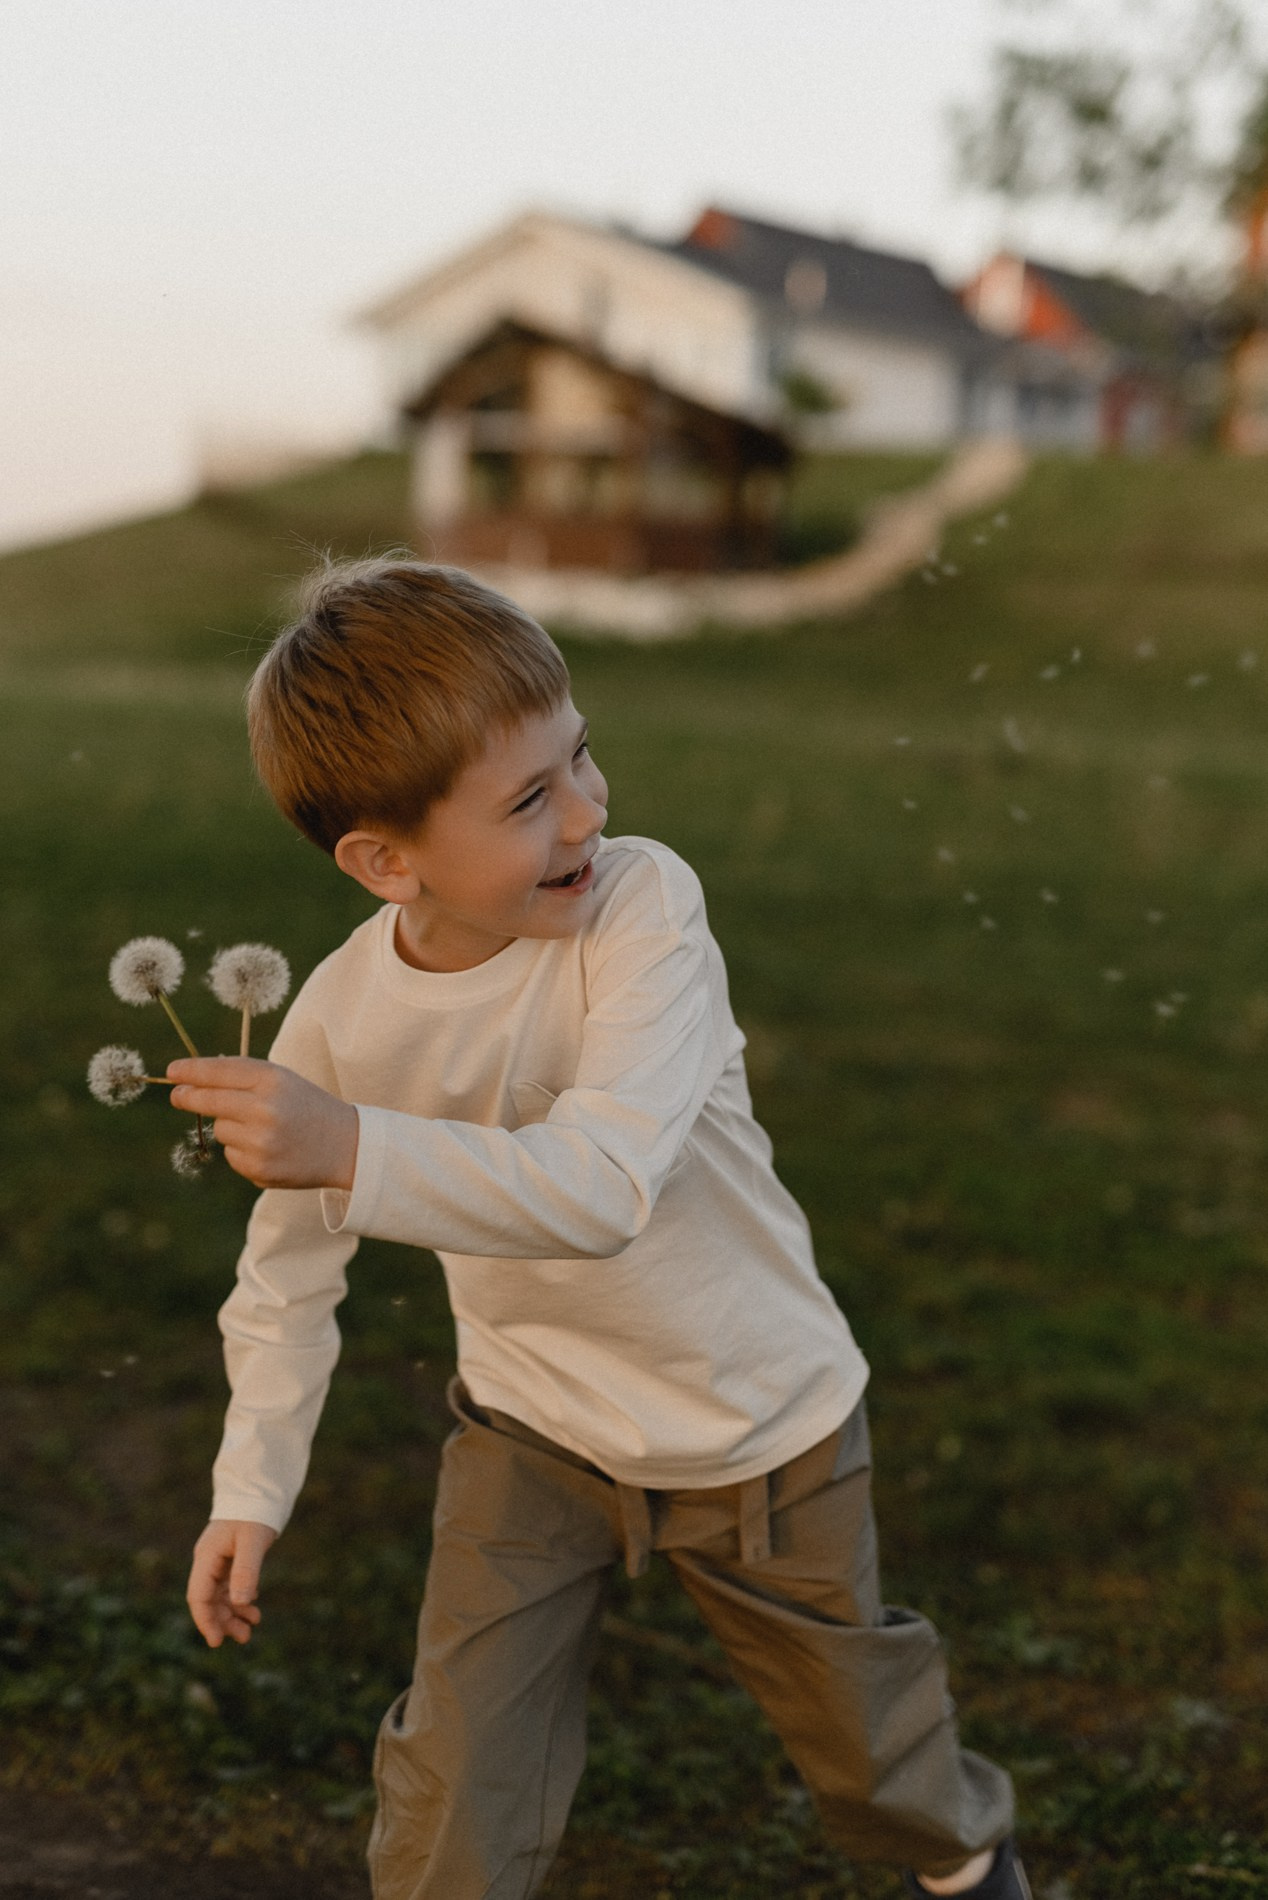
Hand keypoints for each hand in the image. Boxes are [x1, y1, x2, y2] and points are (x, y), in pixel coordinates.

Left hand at [167, 1057, 358, 1189]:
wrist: (345, 1146)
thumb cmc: (307, 1106)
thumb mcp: (282, 1080)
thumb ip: (242, 1077)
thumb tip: (192, 1080)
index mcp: (272, 1081)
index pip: (219, 1072)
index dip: (191, 1071)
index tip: (173, 1071)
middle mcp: (264, 1110)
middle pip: (209, 1101)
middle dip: (188, 1097)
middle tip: (177, 1095)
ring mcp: (260, 1143)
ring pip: (219, 1130)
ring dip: (229, 1126)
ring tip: (262, 1128)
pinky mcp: (258, 1169)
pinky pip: (231, 1154)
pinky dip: (241, 1150)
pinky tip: (268, 1148)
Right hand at [187, 1518, 277, 1647]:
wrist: (258, 1490)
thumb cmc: (254, 1512)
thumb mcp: (252, 1541)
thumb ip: (246, 1571)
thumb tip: (240, 1602)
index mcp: (207, 1556)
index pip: (198, 1596)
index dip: (206, 1620)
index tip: (217, 1641)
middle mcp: (208, 1561)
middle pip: (208, 1600)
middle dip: (223, 1621)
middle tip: (244, 1637)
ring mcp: (218, 1561)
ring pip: (219, 1596)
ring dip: (233, 1613)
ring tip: (252, 1625)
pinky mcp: (229, 1559)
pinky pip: (230, 1586)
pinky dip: (240, 1599)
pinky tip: (253, 1607)